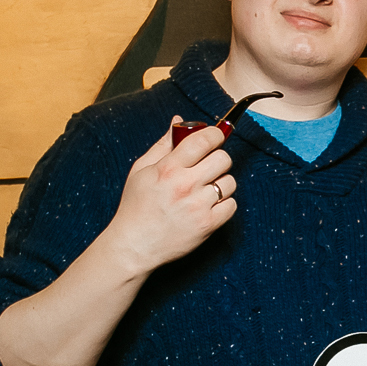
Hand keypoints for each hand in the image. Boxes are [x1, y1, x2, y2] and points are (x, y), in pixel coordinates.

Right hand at [103, 117, 237, 275]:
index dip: (214, 135)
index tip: (215, 136)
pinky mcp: (208, 225)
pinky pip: (232, 206)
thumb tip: (178, 120)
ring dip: (221, 183)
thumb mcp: (141, 170)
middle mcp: (185, 185)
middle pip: (223, 159)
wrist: (134, 245)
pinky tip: (208, 206)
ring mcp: (198, 206)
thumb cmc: (137, 206)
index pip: (203, 140)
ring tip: (205, 190)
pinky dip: (224, 205)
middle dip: (218, 159)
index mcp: (168, 168)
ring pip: (230, 182)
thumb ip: (163, 144)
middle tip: (208, 166)